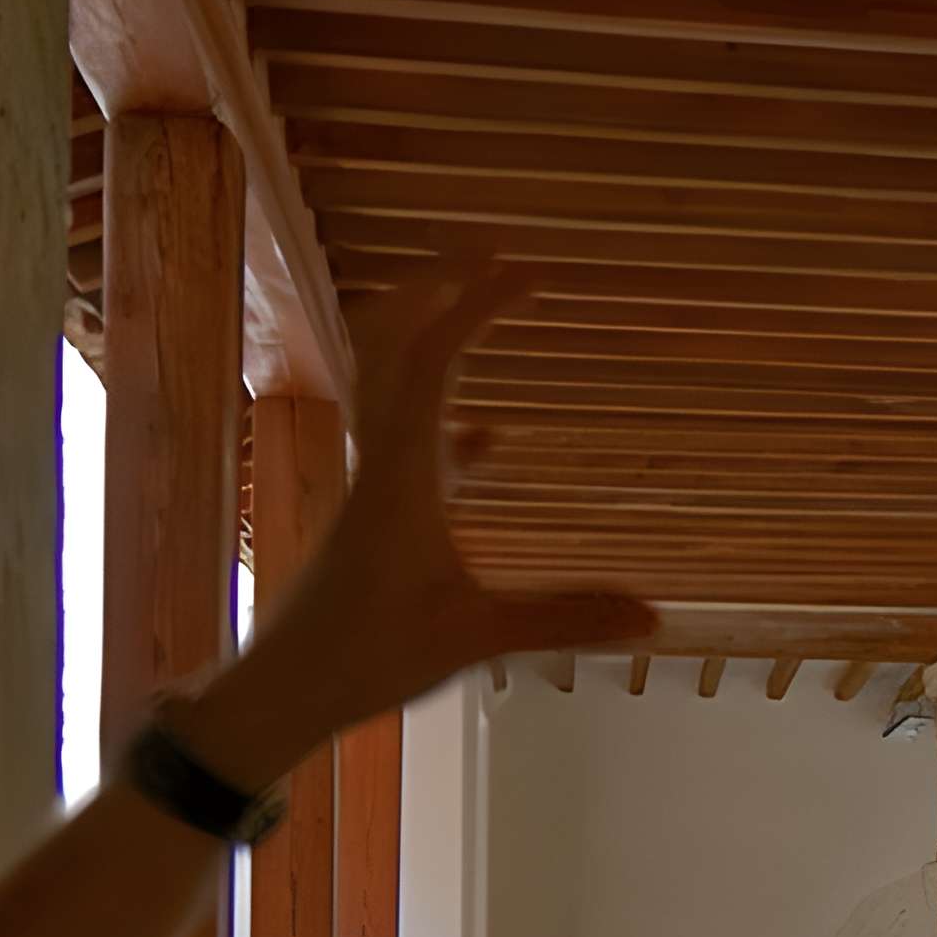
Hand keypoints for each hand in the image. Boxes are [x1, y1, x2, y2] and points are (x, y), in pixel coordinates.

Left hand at [174, 261, 653, 787]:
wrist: (282, 691)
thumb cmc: (364, 658)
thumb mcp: (472, 638)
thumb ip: (563, 619)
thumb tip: (655, 615)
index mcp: (403, 474)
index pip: (436, 360)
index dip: (480, 305)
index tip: (533, 272)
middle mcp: (382, 463)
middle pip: (393, 345)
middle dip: (438, 286)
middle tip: (490, 245)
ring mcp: (376, 488)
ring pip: (393, 386)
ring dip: (432, 337)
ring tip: (479, 305)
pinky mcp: (378, 518)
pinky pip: (412, 444)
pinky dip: (449, 419)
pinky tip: (493, 438)